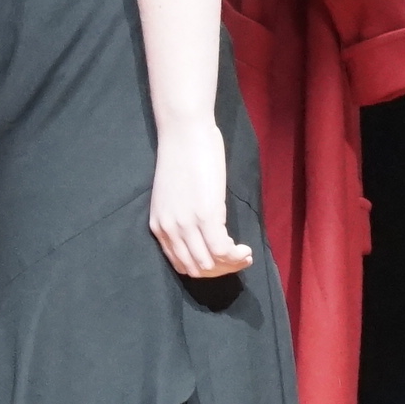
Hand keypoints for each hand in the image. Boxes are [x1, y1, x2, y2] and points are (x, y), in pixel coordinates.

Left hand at [149, 123, 254, 278]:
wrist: (183, 132)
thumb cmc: (182, 156)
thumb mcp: (173, 196)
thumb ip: (182, 217)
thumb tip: (202, 233)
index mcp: (159, 226)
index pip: (181, 264)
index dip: (205, 269)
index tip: (222, 262)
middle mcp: (169, 230)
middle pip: (196, 269)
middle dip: (220, 271)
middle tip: (238, 259)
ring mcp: (186, 225)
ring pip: (210, 264)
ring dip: (231, 265)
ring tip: (244, 254)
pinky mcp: (205, 216)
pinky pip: (222, 251)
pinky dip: (236, 256)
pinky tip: (245, 249)